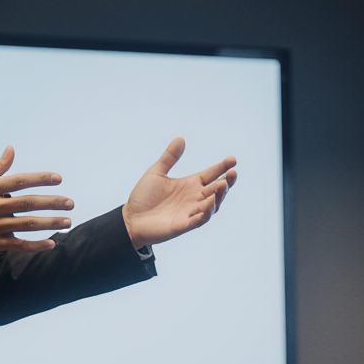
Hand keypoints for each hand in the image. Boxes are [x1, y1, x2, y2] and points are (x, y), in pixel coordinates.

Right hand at [0, 146, 74, 256]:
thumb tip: (12, 149)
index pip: (19, 181)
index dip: (40, 179)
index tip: (58, 179)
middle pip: (27, 203)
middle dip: (52, 203)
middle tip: (70, 202)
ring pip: (26, 224)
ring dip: (49, 224)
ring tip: (67, 222)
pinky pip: (17, 245)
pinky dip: (34, 246)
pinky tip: (50, 244)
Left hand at [122, 138, 237, 249]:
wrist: (131, 218)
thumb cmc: (143, 197)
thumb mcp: (156, 172)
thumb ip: (169, 158)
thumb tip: (180, 139)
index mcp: (190, 184)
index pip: (211, 175)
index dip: (222, 168)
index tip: (232, 159)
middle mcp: (194, 198)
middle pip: (216, 190)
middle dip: (226, 182)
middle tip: (232, 173)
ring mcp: (191, 212)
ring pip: (212, 205)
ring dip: (219, 196)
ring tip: (222, 185)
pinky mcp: (184, 225)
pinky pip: (199, 220)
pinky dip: (206, 212)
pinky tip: (211, 204)